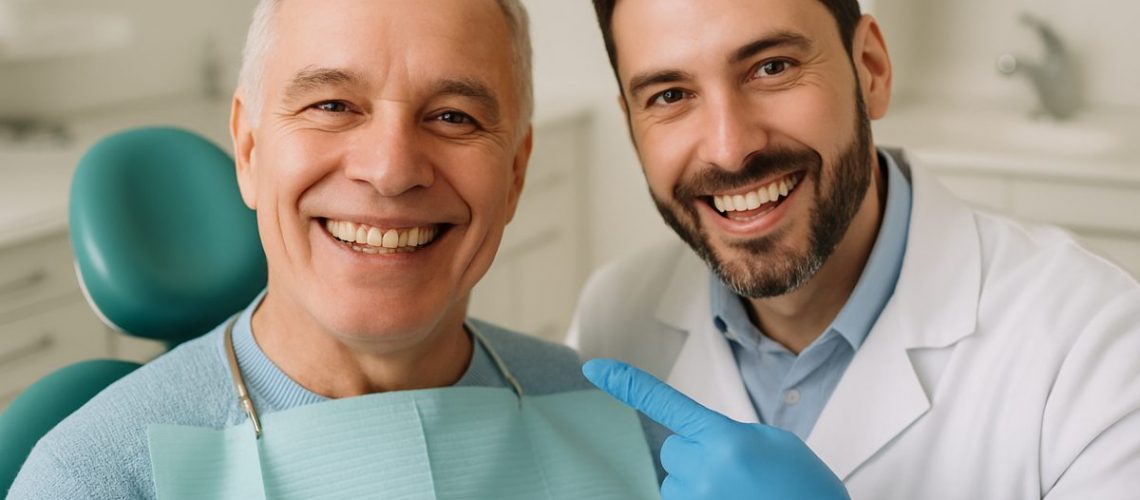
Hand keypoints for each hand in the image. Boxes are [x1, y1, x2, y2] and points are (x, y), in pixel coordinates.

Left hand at [583, 358, 849, 499]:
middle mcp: (703, 471)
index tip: (593, 368)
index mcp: (725, 440)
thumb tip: (700, 441)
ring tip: (741, 496)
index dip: (627, 384)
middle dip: (697, 457)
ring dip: (699, 487)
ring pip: (676, 483)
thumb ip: (730, 434)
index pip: (665, 403)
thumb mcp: (776, 444)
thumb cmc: (805, 491)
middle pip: (674, 451)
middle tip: (739, 474)